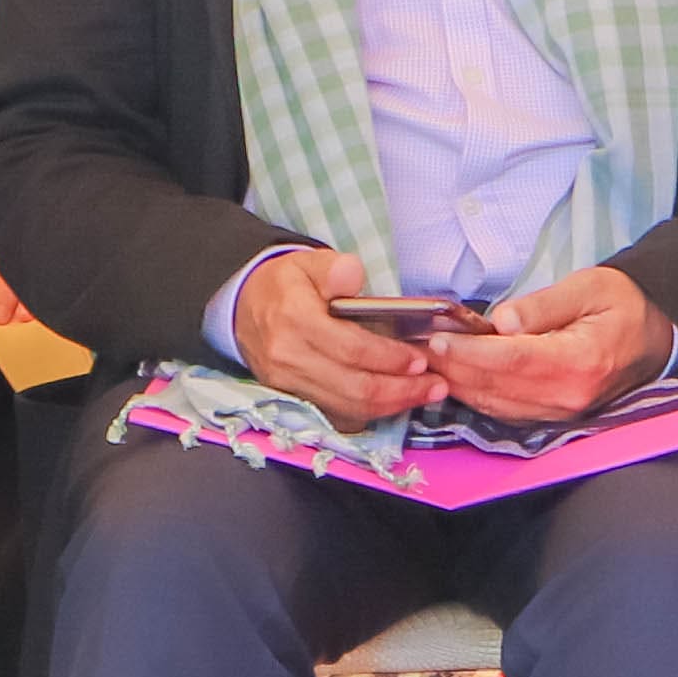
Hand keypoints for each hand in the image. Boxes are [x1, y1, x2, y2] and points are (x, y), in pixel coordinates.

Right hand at [231, 249, 438, 423]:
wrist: (241, 307)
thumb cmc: (285, 285)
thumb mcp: (307, 262)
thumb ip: (334, 267)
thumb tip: (353, 275)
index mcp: (294, 319)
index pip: (351, 348)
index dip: (390, 358)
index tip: (421, 358)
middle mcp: (288, 357)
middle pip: (353, 386)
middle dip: (402, 390)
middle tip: (436, 385)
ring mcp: (287, 382)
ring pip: (348, 406)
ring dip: (392, 405)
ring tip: (425, 394)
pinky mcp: (291, 397)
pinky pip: (336, 414)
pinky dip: (370, 412)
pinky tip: (396, 402)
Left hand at [427, 265, 668, 426]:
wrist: (655, 336)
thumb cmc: (622, 304)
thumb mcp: (589, 287)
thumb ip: (543, 305)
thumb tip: (501, 321)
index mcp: (580, 360)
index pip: (513, 359)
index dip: (471, 351)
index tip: (437, 337)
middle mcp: (569, 395)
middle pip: (497, 386)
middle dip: (453, 367)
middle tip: (417, 346)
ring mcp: (563, 412)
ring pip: (496, 404)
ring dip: (458, 384)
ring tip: (427, 360)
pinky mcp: (555, 417)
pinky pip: (506, 412)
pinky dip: (476, 396)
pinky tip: (455, 378)